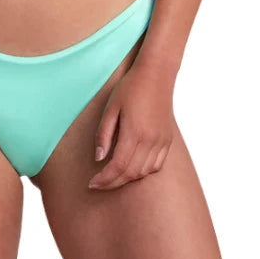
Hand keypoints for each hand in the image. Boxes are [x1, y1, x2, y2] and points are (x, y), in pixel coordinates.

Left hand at [88, 63, 174, 190]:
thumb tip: (98, 158)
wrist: (156, 74)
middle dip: (112, 182)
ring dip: (127, 179)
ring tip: (112, 176)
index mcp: (134, 133)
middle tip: (98, 184)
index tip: (91, 183)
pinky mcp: (167, 140)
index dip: (104, 179)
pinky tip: (132, 169)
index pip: (118, 167)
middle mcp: (150, 141)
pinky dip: (143, 172)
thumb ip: (103, 134)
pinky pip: (157, 166)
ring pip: (144, 172)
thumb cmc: (130, 87)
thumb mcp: (111, 107)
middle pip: (130, 173)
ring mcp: (161, 141)